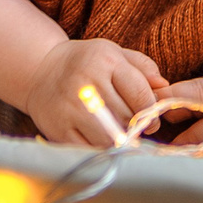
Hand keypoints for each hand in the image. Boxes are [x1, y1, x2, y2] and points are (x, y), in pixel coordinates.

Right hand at [19, 38, 162, 145]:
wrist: (39, 70)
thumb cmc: (85, 63)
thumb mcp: (113, 53)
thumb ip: (142, 67)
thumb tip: (163, 86)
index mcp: (104, 61)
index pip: (139, 93)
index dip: (151, 111)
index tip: (151, 120)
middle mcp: (86, 82)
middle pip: (126, 118)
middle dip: (136, 127)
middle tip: (134, 128)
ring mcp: (70, 108)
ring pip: (110, 137)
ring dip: (120, 140)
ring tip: (119, 134)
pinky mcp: (59, 129)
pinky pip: (90, 149)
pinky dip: (101, 149)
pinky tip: (101, 139)